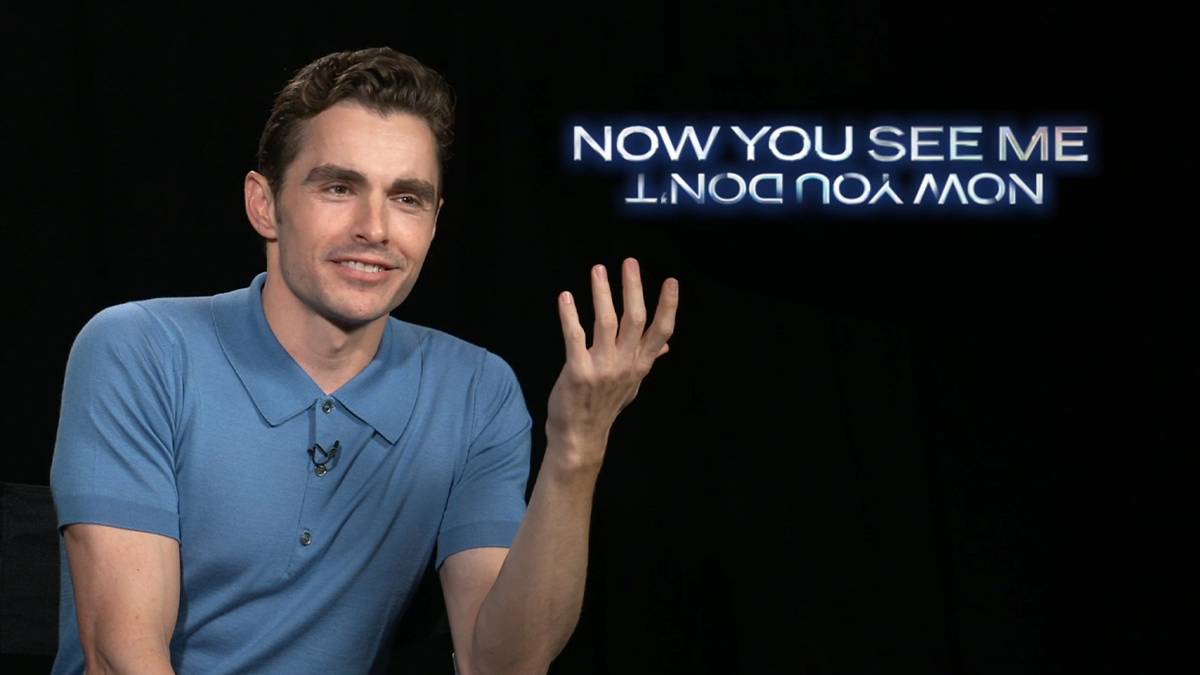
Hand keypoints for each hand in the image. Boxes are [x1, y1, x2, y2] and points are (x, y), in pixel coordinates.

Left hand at [546, 257, 678, 471]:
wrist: (580, 436)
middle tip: (630, 262)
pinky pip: (574, 337)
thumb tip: (666, 345)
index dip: (668, 306)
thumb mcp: (632, 384)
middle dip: (633, 288)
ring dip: (602, 294)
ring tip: (598, 270)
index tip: (671, 282)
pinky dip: (570, 315)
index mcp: (640, 364)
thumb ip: (647, 360)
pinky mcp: (578, 372)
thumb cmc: (605, 405)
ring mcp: (602, 368)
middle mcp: (625, 364)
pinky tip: (565, 297)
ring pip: (607, 322)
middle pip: (635, 319)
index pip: (661, 331)